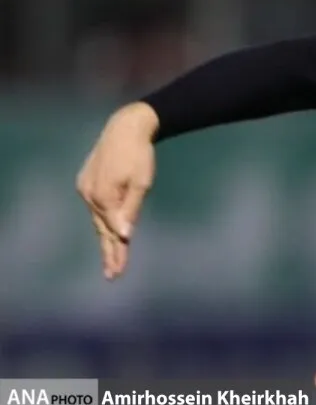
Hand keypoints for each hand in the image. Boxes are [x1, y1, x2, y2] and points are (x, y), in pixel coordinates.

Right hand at [75, 102, 159, 279]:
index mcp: (104, 196)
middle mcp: (90, 195)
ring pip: (97, 221)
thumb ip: (131, 209)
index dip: (118, 251)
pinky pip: (96, 209)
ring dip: (104, 240)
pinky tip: (107, 234)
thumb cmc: (139, 154)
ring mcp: (85, 189)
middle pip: (101, 230)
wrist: (125, 128)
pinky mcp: (86, 183)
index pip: (112, 230)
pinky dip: (102, 223)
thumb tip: (124, 234)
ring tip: (110, 262)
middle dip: (109, 252)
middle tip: (112, 275)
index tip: (119, 270)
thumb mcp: (141, 182)